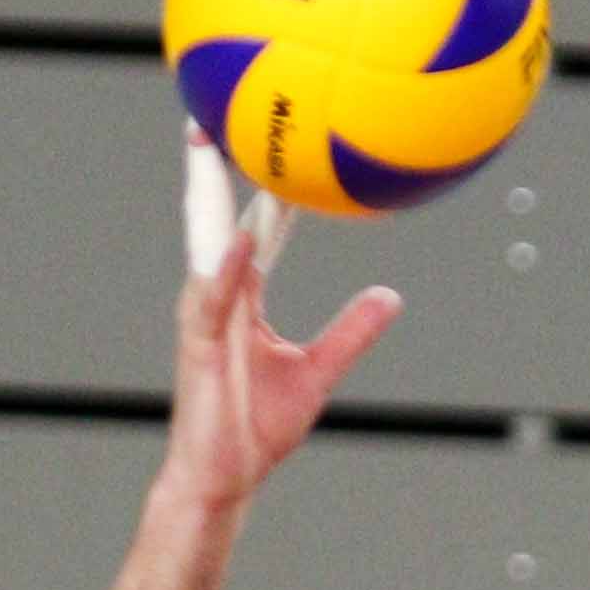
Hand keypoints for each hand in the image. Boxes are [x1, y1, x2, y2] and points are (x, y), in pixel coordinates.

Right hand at [161, 130, 402, 514]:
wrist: (224, 478)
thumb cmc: (258, 427)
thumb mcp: (319, 371)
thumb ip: (352, 331)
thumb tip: (390, 295)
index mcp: (244, 296)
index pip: (257, 227)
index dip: (268, 185)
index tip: (277, 139)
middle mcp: (219, 295)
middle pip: (219, 218)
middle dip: (216, 166)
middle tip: (219, 111)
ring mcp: (205, 316)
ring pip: (205, 242)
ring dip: (206, 194)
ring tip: (210, 146)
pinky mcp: (198, 343)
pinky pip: (213, 295)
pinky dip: (226, 263)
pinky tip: (239, 234)